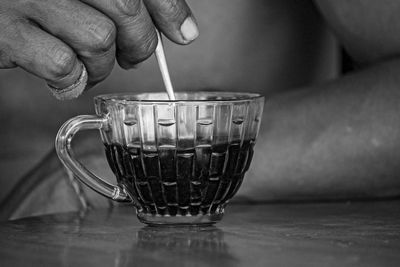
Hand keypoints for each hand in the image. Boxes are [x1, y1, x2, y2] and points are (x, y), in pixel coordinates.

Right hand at [0, 0, 197, 98]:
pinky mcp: (4, 30)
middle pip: (126, 9)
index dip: (170, 9)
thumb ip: (123, 2)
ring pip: (98, 40)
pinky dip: (71, 81)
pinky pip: (62, 65)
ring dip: (100, 66)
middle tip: (130, 58)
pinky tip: (63, 79)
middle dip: (137, 45)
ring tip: (87, 66)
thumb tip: (185, 31)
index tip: (184, 34)